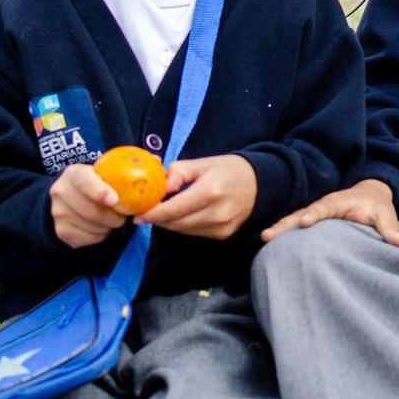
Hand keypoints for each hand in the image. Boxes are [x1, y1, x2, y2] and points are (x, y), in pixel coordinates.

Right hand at [49, 164, 128, 247]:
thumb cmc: (98, 183)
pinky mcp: (60, 230)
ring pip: (90, 226)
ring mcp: (57, 212)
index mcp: (74, 173)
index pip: (84, 181)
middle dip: (112, 216)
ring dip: (108, 227)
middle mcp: (60, 191)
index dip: (99, 191)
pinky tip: (102, 228)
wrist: (72, 198)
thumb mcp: (107, 172)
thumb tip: (156, 164)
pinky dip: (100, 236)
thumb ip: (130, 168)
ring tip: (112, 220)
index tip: (115, 200)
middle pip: (89, 209)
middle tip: (123, 216)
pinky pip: (86, 239)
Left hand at [135, 154, 256, 239]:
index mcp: (210, 191)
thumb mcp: (203, 163)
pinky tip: (184, 214)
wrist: (261, 183)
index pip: (173, 210)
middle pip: (175, 223)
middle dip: (158, 218)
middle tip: (146, 211)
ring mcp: (222, 227)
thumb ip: (179, 172)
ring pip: (183, 231)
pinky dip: (184, 225)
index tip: (137, 214)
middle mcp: (217, 213)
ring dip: (169, 222)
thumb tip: (161, 187)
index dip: (152, 214)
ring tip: (164, 210)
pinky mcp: (223, 235)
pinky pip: (194, 233)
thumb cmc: (229, 170)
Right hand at [261, 179, 398, 246]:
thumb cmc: (376, 206)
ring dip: (279, 229)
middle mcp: (323, 206)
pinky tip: (269, 247)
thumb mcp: (385, 214)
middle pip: (301, 213)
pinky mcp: (312, 223)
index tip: (303, 223)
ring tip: (264, 240)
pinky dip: (283, 235)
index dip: (314, 214)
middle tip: (268, 235)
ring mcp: (315, 214)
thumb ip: (390, 228)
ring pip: (294, 220)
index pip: (324, 207)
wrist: (369, 196)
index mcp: (338, 201)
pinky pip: (295, 229)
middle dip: (285, 223)